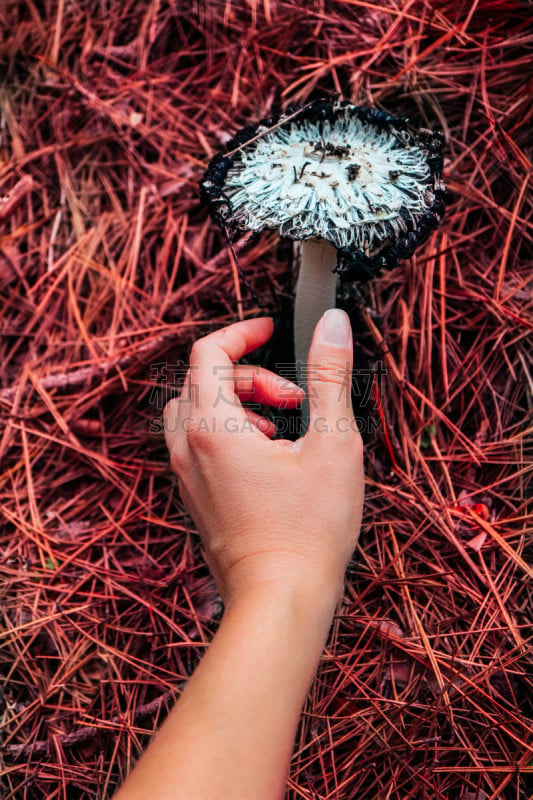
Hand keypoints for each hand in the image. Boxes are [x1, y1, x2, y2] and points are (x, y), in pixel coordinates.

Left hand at [164, 309, 363, 606]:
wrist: (280, 600)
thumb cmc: (309, 531)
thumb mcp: (333, 444)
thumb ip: (329, 377)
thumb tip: (331, 325)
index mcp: (214, 428)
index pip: (209, 353)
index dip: (243, 332)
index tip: (272, 330)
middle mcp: (189, 449)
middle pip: (203, 381)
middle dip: (252, 376)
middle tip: (295, 398)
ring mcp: (188, 477)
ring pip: (197, 413)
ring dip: (238, 404)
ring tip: (282, 427)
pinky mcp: (197, 498)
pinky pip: (199, 445)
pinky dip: (230, 433)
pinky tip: (271, 458)